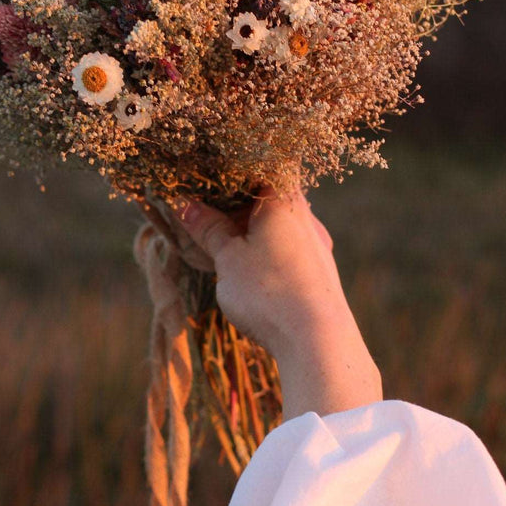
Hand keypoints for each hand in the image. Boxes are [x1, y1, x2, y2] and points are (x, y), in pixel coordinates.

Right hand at [170, 187, 381, 418]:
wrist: (318, 340)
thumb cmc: (268, 290)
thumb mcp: (228, 257)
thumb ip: (208, 228)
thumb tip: (185, 205)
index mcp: (284, 199)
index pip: (262, 165)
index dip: (233, 171)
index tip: (208, 181)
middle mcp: (306, 216)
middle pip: (270, 196)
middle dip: (239, 205)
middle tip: (207, 216)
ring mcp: (317, 245)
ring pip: (281, 225)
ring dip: (254, 230)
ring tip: (226, 246)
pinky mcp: (320, 272)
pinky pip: (290, 249)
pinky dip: (269, 251)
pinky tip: (254, 271)